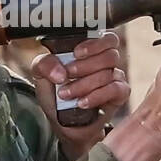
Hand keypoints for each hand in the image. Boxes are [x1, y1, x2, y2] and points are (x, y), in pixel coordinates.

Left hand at [29, 32, 129, 158]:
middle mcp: (106, 62)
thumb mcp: (41, 76)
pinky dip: (97, 96)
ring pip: (109, 73)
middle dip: (85, 66)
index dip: (95, 43)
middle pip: (109, 55)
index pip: (107, 38)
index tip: (76, 53)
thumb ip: (44, 64)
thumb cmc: (55, 95)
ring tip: (66, 94)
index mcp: (91, 51)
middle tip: (67, 75)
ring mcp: (115, 78)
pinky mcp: (119, 95)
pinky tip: (82, 103)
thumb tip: (60, 72)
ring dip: (84, 84)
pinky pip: (115, 90)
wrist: (63, 123)